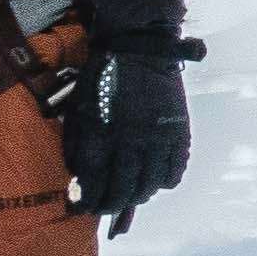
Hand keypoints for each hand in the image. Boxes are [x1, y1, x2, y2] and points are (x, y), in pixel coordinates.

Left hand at [64, 0, 195, 232]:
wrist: (138, 48)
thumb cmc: (101, 78)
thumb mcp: (79, 110)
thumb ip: (78, 146)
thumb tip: (81, 179)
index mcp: (100, 133)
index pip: (93, 183)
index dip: (87, 201)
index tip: (83, 207)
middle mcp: (129, 141)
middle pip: (122, 190)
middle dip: (111, 205)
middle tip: (106, 208)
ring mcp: (156, 138)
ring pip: (149, 185)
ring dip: (138, 196)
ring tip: (131, 195)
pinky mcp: (177, 132)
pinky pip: (174, 171)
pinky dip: (164, 182)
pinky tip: (156, 180)